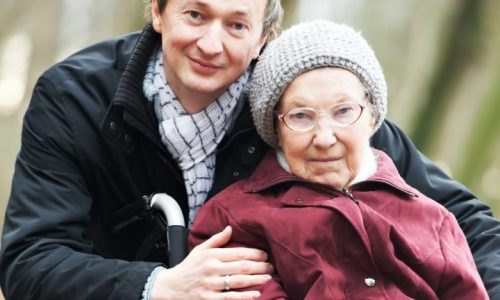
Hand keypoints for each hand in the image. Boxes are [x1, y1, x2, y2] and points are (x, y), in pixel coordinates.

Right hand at [151, 226, 272, 299]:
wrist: (170, 288)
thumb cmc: (188, 268)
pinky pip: (230, 298)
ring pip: (238, 281)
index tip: (265, 254)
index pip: (238, 253)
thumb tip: (230, 228)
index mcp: (211, 255)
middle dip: (259, 266)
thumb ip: (216, 240)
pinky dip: (245, 296)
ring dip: (256, 279)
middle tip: (271, 266)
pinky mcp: (209, 299)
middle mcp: (211, 269)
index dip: (254, 254)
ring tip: (268, 277)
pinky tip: (256, 294)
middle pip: (241, 267)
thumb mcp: (200, 250)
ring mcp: (210, 285)